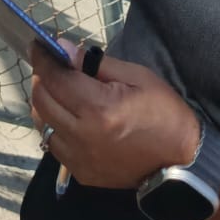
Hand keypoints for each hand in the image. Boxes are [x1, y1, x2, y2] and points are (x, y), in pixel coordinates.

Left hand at [29, 39, 198, 188]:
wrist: (181, 161)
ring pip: (42, 125)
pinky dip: (55, 127)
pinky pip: (54, 145)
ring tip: (61, 92)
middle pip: (40, 101)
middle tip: (52, 68)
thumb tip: (64, 49)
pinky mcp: (81, 173)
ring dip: (45, 104)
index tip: (38, 46)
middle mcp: (82, 135)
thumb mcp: (138, 77)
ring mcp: (79, 158)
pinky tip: (72, 118)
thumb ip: (98, 64)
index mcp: (99, 109)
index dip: (43, 59)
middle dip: (41, 79)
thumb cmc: (164, 113)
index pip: (55, 79)